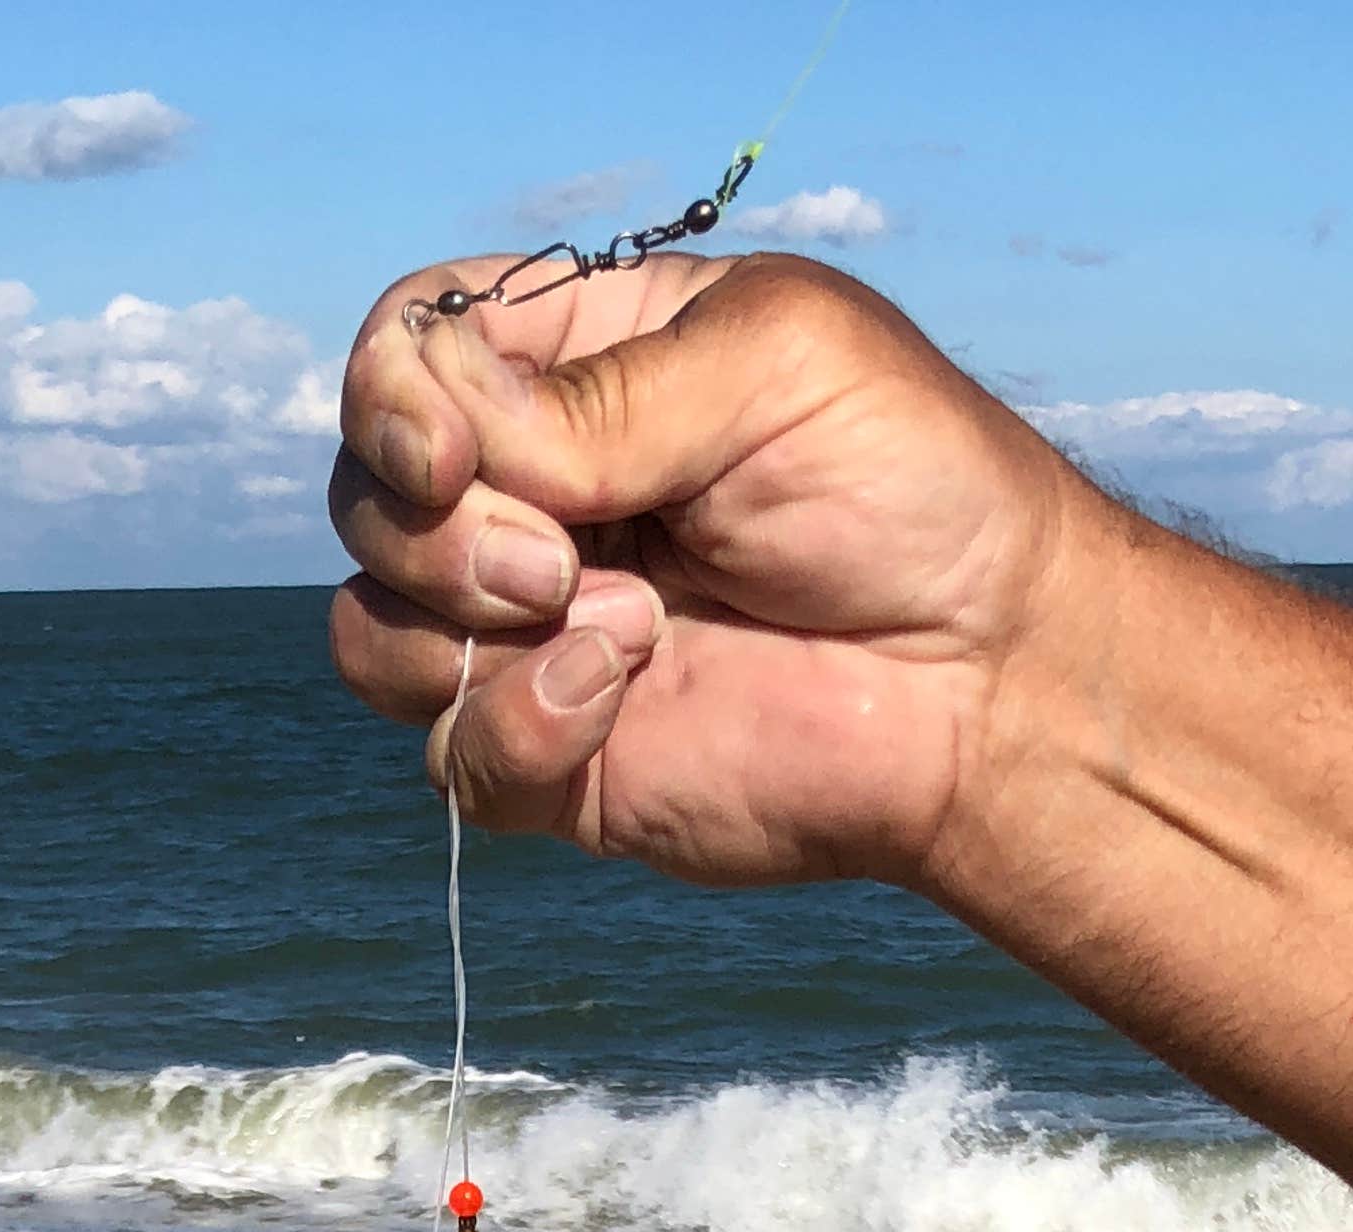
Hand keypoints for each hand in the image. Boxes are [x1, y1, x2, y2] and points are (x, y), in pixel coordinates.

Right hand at [330, 252, 1072, 892]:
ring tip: (627, 625)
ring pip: (373, 632)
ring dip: (464, 629)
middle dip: (436, 529)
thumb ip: (601, 392)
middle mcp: (536, 497)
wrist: (986, 683)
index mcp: (578, 369)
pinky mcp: (554, 759)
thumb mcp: (773, 366)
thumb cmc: (913, 492)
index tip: (453, 452)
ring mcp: (533, 634)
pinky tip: (621, 696)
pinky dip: (515, 727)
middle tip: (567, 558)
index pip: (407, 350)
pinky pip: (447, 758)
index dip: (390, 396)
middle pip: (367, 495)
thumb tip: (452, 441)